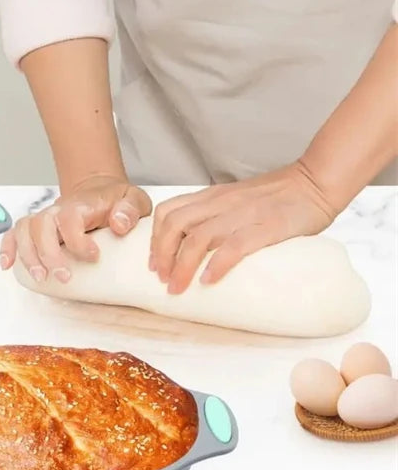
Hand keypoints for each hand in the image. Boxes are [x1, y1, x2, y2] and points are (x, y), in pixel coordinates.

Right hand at [0, 175, 151, 281]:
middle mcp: (57, 210)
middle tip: (64, 276)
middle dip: (49, 254)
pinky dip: (8, 248)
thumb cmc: (115, 201)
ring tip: (40, 277)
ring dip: (28, 255)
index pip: (70, 218)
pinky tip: (8, 265)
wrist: (99, 192)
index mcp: (81, 205)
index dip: (77, 240)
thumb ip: (130, 210)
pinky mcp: (36, 228)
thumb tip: (119, 224)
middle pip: (41, 226)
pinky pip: (14, 234)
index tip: (93, 256)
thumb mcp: (134, 200)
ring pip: (24, 231)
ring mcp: (44, 219)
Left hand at [149, 161, 337, 294]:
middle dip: (162, 255)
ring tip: (177, 288)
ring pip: (198, 238)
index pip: (169, 211)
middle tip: (162, 280)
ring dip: (182, 266)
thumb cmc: (276, 198)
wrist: (316, 182)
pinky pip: (234, 246)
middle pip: (175, 225)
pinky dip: (217, 265)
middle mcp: (222, 203)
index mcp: (212, 197)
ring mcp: (243, 214)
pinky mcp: (266, 227)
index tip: (153, 264)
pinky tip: (208, 281)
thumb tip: (193, 251)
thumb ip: (215, 216)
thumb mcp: (235, 201)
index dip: (155, 239)